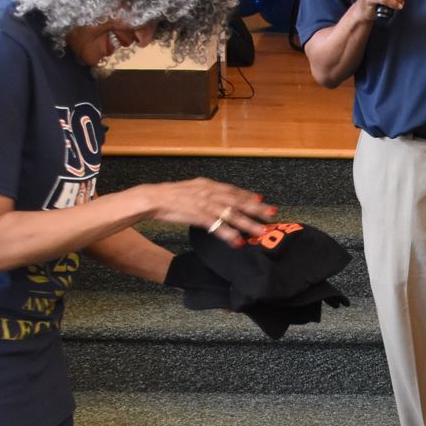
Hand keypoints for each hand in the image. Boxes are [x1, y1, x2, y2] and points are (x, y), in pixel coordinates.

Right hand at [143, 179, 275, 245]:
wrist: (153, 198)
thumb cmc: (171, 196)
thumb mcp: (193, 189)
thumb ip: (208, 193)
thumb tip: (220, 199)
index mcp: (208, 185)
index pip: (233, 190)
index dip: (248, 196)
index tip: (262, 201)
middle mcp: (210, 192)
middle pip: (237, 201)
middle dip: (256, 208)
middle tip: (272, 214)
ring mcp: (204, 203)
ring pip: (231, 214)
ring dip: (247, 223)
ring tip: (260, 231)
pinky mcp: (197, 215)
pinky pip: (216, 225)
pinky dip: (227, 233)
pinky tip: (237, 240)